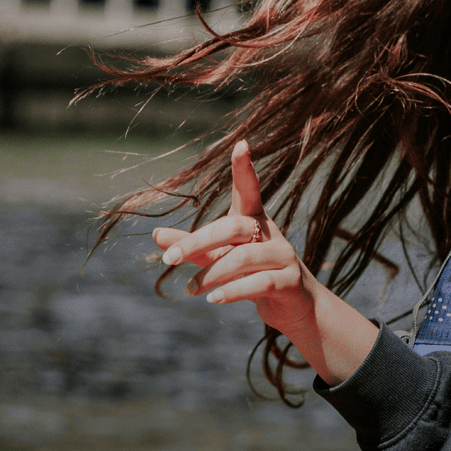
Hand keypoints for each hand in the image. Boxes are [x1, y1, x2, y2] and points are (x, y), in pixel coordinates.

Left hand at [151, 140, 378, 384]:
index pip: (249, 190)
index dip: (244, 169)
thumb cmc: (252, 274)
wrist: (294, 306)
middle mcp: (270, 232)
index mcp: (253, 220)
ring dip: (210, 275)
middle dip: (196, 241)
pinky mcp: (290, 281)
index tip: (241, 144)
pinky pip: (259, 282)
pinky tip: (213, 299)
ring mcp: (283, 255)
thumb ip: (192, 247)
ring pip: (243, 258)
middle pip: (231, 227)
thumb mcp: (220, 258)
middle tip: (167, 258)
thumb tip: (156, 234)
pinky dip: (232, 291)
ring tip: (189, 290)